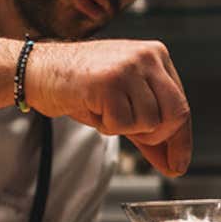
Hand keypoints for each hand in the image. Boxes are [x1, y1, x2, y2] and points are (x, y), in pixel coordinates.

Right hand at [26, 40, 191, 176]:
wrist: (38, 70)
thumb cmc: (80, 87)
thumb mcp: (123, 104)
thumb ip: (149, 130)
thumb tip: (174, 164)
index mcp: (156, 56)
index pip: (181, 105)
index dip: (181, 140)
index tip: (178, 165)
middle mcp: (147, 57)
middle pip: (176, 114)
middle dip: (159, 137)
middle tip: (136, 138)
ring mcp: (129, 67)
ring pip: (150, 122)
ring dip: (125, 128)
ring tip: (103, 110)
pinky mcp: (110, 81)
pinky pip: (123, 124)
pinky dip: (107, 126)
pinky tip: (93, 108)